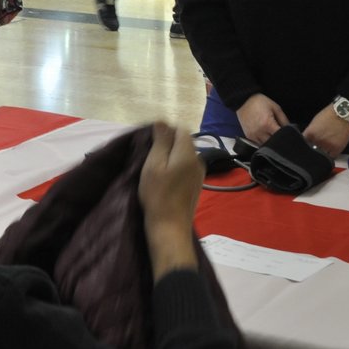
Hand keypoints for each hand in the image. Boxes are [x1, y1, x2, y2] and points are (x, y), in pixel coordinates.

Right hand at [137, 122, 202, 277]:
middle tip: (149, 155)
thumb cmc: (158, 195)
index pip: (181, 129)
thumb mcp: (154, 165)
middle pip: (184, 142)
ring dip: (170, 156)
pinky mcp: (196, 185)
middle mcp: (198, 161)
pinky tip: (163, 179)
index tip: (150, 141)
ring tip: (154, 168)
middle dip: (167, 143)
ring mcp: (199, 174)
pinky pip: (186, 167)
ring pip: (184, 155)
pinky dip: (175, 167)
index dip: (165, 130)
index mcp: (189, 153)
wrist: (170, 228)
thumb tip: (162, 121)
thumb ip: (161, 141)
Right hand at [237, 93, 287, 144]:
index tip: (289, 134)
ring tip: (273, 134)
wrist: (243, 101)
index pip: (280, 136)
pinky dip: (264, 142)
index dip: (286, 136)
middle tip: (282, 134)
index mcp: (267, 124)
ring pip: (266, 145)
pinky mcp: (249, 137)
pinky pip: (258, 144)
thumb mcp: (275, 108)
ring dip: (271, 142)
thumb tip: (291, 129)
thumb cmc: (259, 102)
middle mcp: (259, 132)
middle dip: (279, 139)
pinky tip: (266, 135)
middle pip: (273, 143)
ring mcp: (253, 135)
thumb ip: (284, 120)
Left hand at [302, 105, 348, 157]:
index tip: (306, 146)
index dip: (304, 145)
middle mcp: (317, 141)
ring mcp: (327, 146)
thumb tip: (308, 140)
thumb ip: (310, 132)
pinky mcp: (337, 149)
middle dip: (312, 150)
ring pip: (321, 156)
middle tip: (314, 149)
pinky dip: (330, 156)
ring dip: (321, 154)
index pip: (303, 144)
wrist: (344, 112)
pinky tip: (329, 153)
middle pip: (311, 151)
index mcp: (310, 134)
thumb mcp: (315, 122)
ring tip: (323, 151)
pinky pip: (331, 157)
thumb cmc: (329, 114)